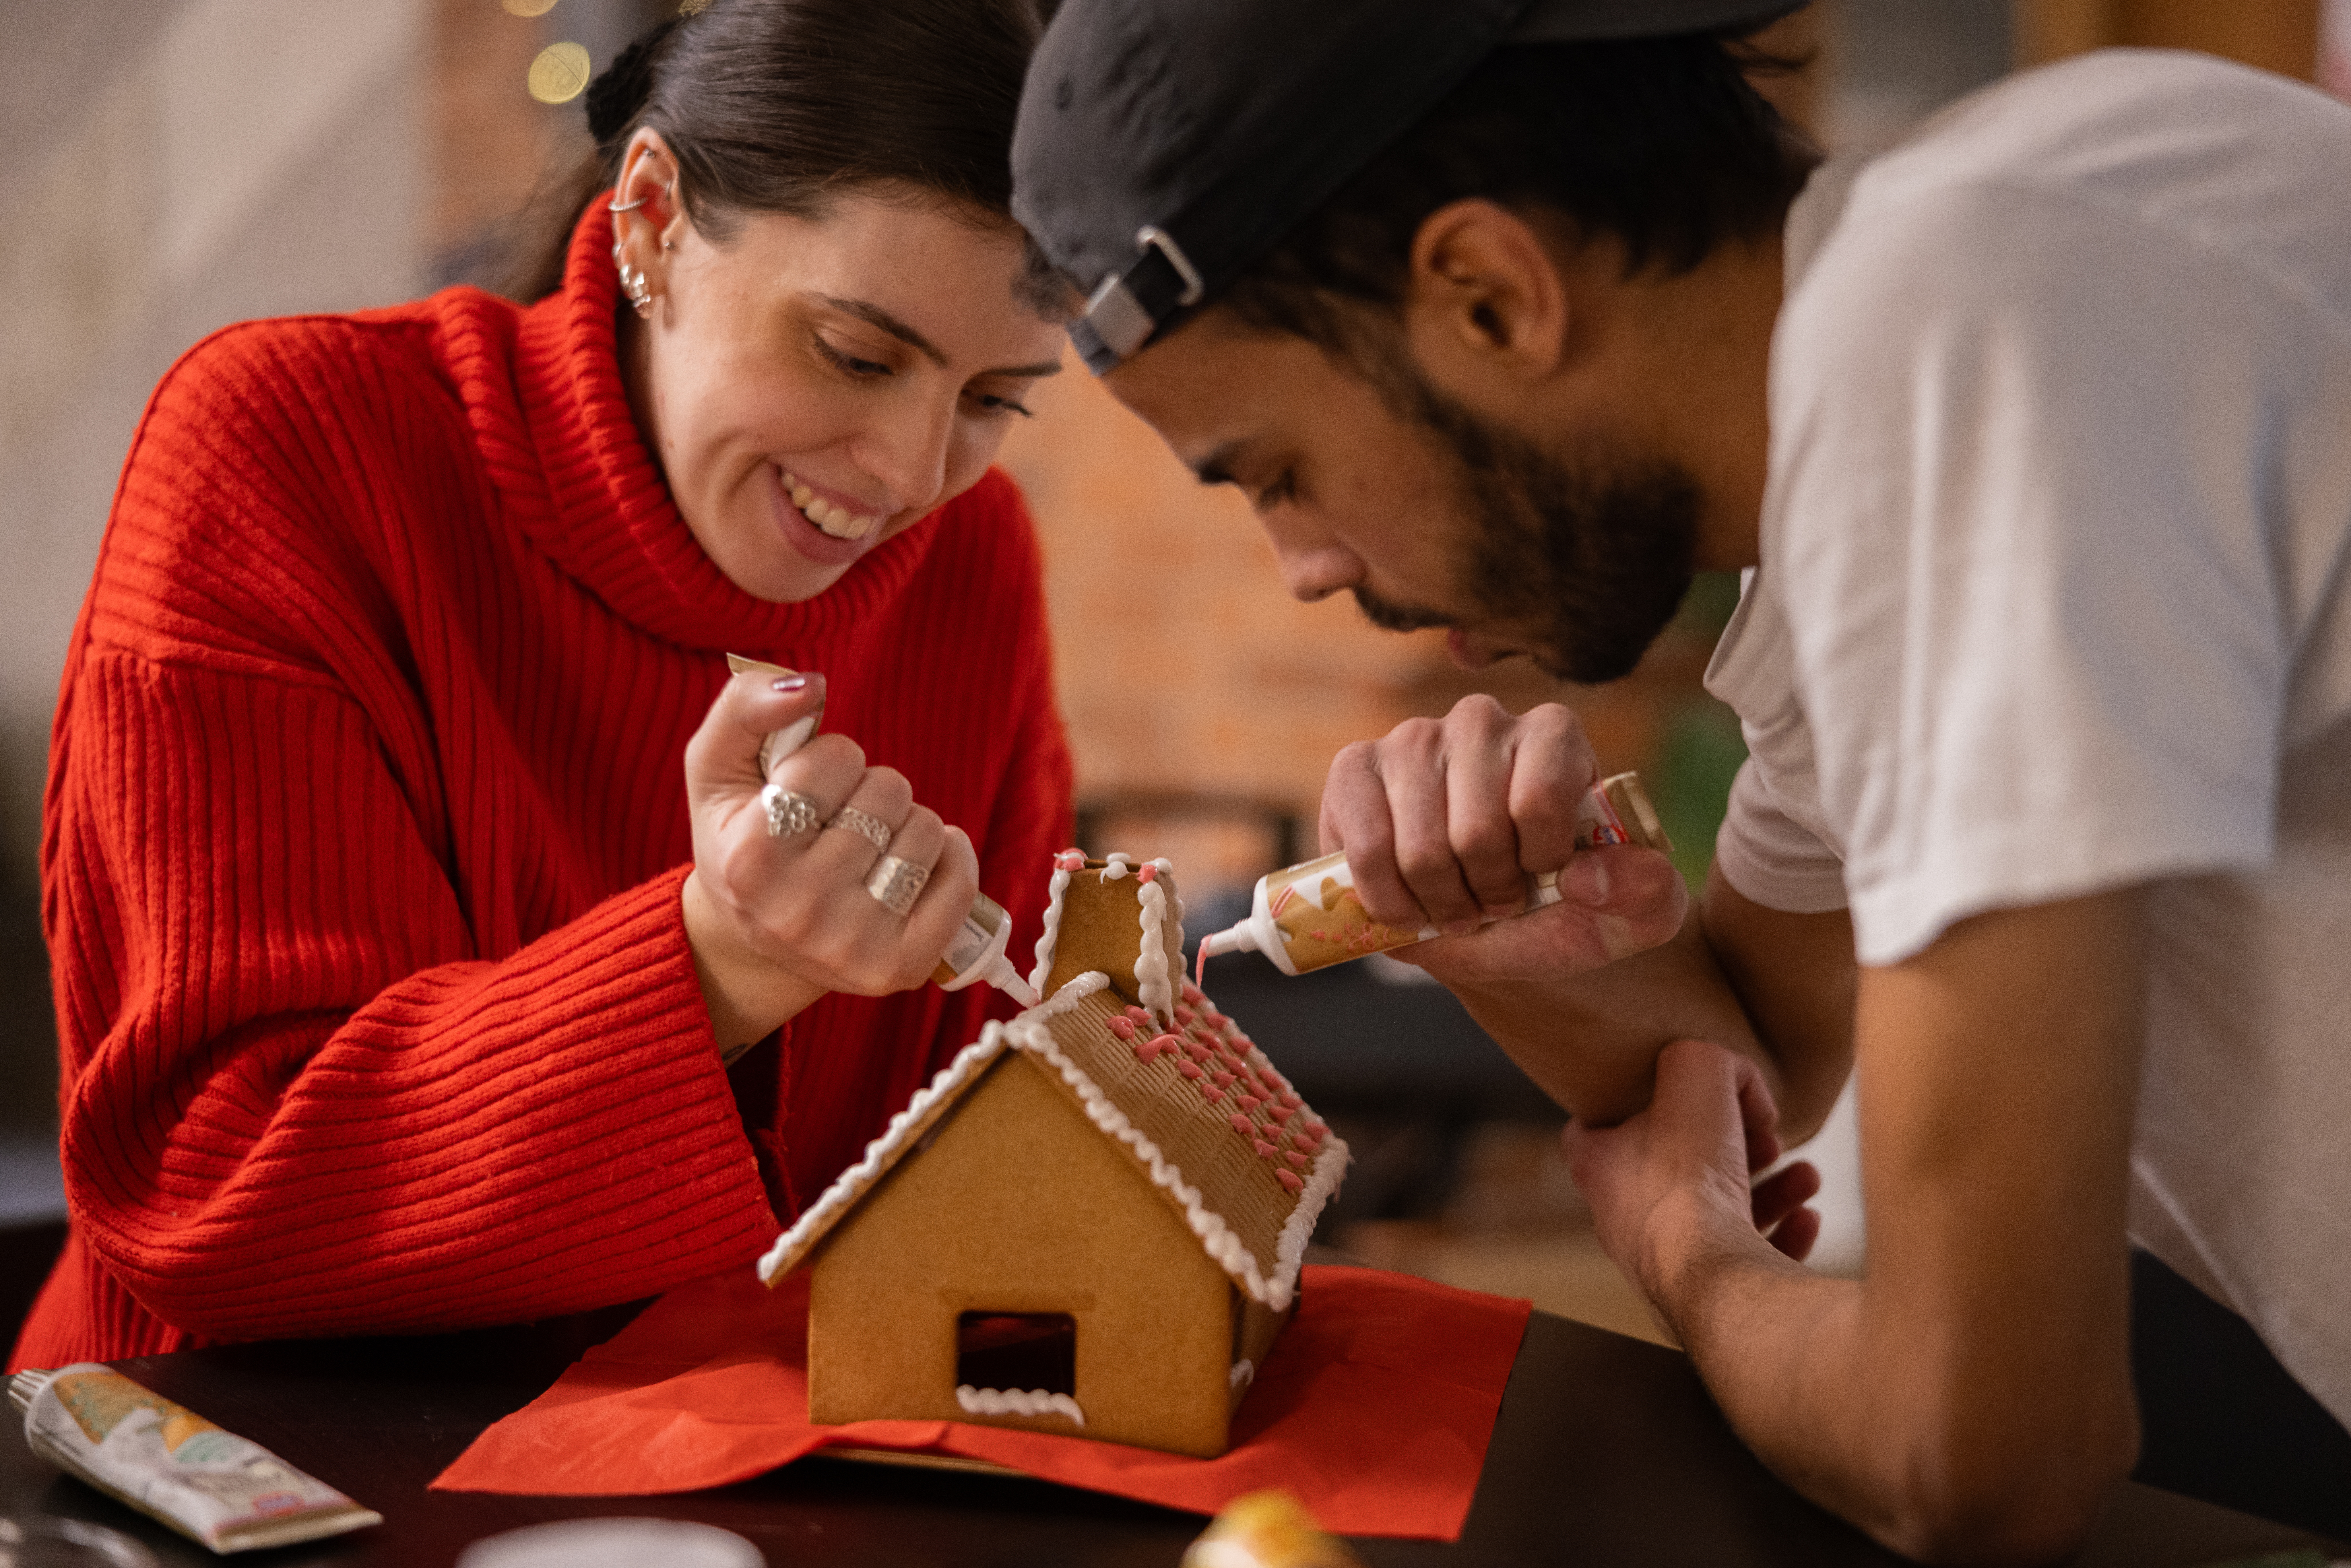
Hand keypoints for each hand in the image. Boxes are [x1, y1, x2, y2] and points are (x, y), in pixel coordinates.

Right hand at [680, 670, 979, 1049]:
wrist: (755, 940)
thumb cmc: (743, 837)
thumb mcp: (719, 766)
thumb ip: (746, 707)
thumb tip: (810, 685)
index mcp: (750, 860)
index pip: (835, 758)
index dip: (830, 760)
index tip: (809, 788)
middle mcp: (798, 911)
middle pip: (888, 792)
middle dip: (870, 791)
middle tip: (839, 822)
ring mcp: (852, 946)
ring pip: (927, 831)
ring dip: (907, 824)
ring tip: (869, 849)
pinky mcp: (900, 968)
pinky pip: (961, 881)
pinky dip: (951, 857)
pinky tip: (915, 864)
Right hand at [1319, 695, 1685, 983]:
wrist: (1499, 925)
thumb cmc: (1570, 909)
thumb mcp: (1636, 912)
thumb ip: (1644, 891)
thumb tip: (1586, 877)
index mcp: (1554, 734)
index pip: (1539, 797)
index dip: (1540, 862)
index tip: (1545, 881)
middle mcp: (1480, 720)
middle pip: (1476, 828)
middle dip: (1486, 893)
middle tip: (1495, 906)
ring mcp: (1411, 739)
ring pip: (1419, 844)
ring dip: (1439, 901)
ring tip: (1457, 907)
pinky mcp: (1354, 770)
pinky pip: (1362, 846)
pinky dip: (1386, 898)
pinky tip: (1408, 906)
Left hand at [1562, 1038, 1819, 1306]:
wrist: (1711, 1276)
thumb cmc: (1687, 1179)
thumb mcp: (1695, 1074)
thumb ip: (1709, 1059)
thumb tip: (1736, 1080)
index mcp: (1601, 1167)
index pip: (1596, 1127)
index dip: (1638, 1103)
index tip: (1679, 1096)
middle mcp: (1625, 1219)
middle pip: (1680, 1170)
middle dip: (1735, 1148)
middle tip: (1767, 1139)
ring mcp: (1666, 1263)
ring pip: (1720, 1216)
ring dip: (1771, 1190)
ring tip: (1804, 1175)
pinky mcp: (1709, 1297)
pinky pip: (1746, 1261)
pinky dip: (1781, 1235)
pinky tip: (1807, 1217)